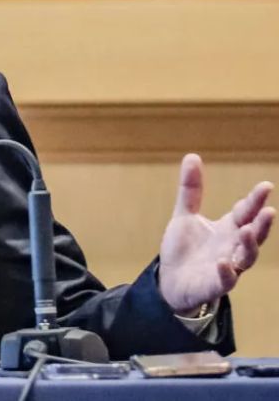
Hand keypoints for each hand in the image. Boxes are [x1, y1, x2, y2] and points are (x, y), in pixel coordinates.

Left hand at [159, 153, 274, 313]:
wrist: (170, 280)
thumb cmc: (184, 248)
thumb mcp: (185, 215)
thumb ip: (191, 190)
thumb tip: (192, 156)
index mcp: (228, 228)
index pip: (245, 212)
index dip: (255, 200)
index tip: (266, 186)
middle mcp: (232, 246)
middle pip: (253, 234)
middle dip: (261, 223)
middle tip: (268, 210)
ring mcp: (226, 266)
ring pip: (246, 257)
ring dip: (249, 245)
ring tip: (247, 230)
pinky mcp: (214, 284)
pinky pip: (226, 280)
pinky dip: (226, 272)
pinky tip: (223, 263)